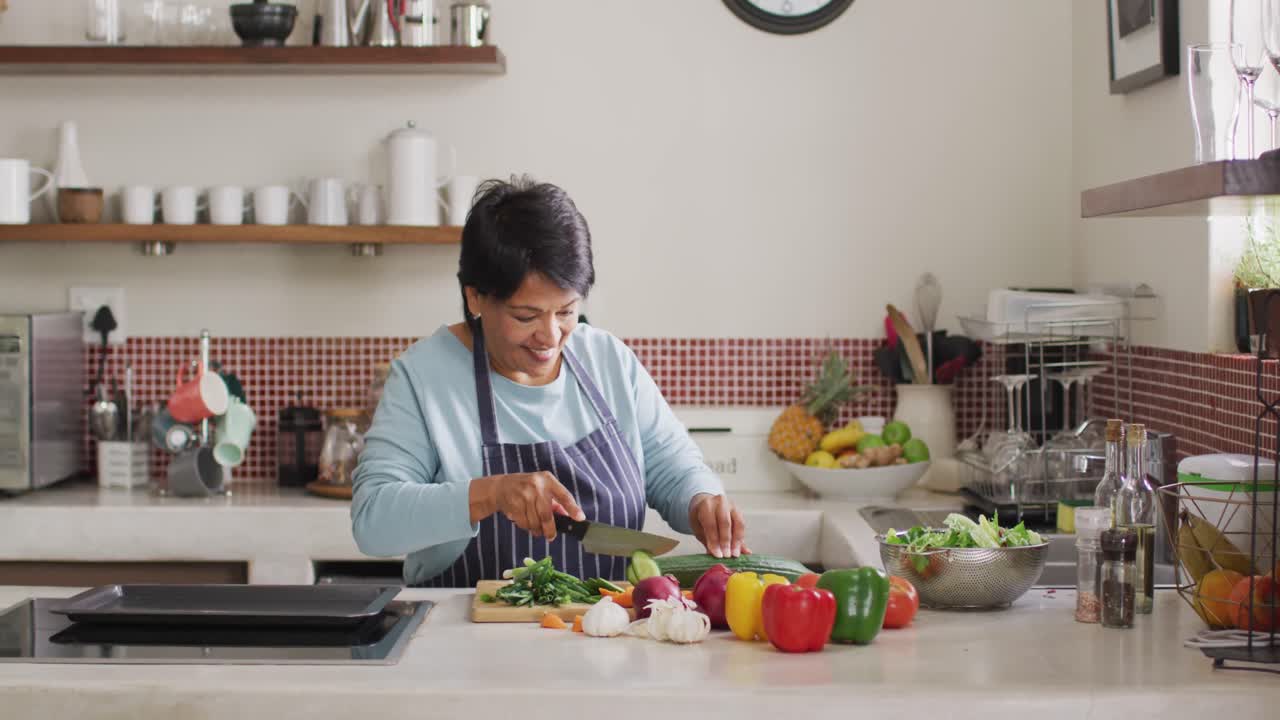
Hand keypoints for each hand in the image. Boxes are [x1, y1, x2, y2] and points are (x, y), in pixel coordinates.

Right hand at [469, 472, 584, 538]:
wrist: (501, 486)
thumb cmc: (527, 488)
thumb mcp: (543, 488)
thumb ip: (556, 502)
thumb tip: (568, 516)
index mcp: (548, 480)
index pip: (564, 495)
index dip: (573, 508)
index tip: (580, 518)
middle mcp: (536, 486)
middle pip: (546, 515)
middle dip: (550, 530)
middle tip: (551, 537)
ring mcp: (524, 495)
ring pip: (534, 522)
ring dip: (536, 530)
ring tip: (536, 529)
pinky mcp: (514, 504)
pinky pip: (524, 523)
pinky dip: (526, 527)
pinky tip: (525, 522)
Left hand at [688, 493, 747, 558]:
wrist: (705, 504)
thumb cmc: (700, 518)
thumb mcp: (699, 529)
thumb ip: (708, 541)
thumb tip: (716, 555)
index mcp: (706, 505)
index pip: (711, 524)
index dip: (714, 540)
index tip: (717, 554)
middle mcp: (720, 503)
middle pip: (725, 523)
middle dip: (726, 541)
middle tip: (726, 555)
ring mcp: (731, 506)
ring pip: (738, 524)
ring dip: (737, 541)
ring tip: (735, 555)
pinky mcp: (739, 511)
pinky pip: (742, 526)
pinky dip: (741, 539)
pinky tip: (741, 550)